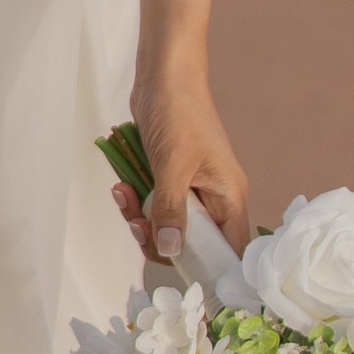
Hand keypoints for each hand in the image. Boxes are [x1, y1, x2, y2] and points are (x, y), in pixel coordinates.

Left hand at [114, 79, 248, 265]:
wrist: (163, 75)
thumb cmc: (179, 113)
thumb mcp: (173, 165)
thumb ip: (171, 210)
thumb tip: (170, 250)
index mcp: (228, 196)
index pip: (231, 250)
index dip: (212, 270)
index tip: (185, 278)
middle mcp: (214, 197)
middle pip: (192, 243)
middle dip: (159, 238)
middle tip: (138, 224)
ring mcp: (191, 188)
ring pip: (167, 225)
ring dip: (141, 217)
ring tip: (124, 196)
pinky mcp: (169, 178)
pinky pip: (153, 205)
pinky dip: (136, 201)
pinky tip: (122, 186)